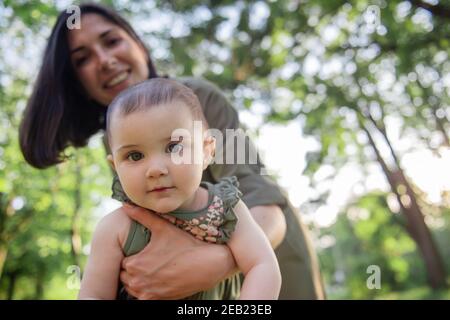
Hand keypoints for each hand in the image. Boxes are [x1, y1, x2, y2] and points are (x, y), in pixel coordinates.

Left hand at [119, 204, 236, 299]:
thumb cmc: (184, 244)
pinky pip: (144, 297)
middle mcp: (138, 281)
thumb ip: (142, 216)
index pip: (123, 262)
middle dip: (134, 269)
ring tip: (153, 269)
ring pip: (133, 288)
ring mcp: (148, 293)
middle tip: (149, 260)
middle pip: (126, 276)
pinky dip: (148, 290)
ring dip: (139, 280)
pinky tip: (159, 280)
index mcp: (135, 264)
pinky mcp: (158, 300)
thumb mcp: (163, 228)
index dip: (133, 256)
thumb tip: (125, 205)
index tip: (143, 252)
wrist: (207, 264)